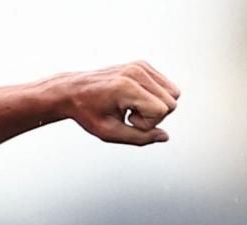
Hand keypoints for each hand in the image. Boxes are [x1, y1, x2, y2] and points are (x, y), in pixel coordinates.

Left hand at [58, 61, 179, 145]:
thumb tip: (164, 136)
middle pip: (172, 102)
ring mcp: (140, 66)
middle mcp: (136, 72)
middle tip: (130, 114)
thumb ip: (140, 138)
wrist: (73, 91)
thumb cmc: (87, 112)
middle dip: (155, 116)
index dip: (148, 124)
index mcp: (127, 86)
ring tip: (132, 106)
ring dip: (157, 106)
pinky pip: (166, 86)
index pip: (162, 110)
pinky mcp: (142, 65)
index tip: (128, 120)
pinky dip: (155, 97)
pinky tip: (134, 99)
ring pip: (173, 93)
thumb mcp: (110, 133)